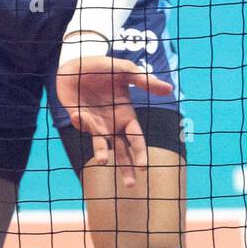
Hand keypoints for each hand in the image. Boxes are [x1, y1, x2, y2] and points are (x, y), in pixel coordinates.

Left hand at [56, 55, 173, 187]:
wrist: (76, 62)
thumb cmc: (103, 67)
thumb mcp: (125, 71)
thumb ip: (145, 81)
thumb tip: (169, 89)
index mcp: (126, 115)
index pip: (136, 139)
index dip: (140, 152)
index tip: (143, 166)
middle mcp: (112, 124)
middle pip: (122, 151)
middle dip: (126, 167)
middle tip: (130, 185)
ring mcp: (95, 123)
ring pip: (100, 145)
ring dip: (102, 153)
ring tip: (104, 161)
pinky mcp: (79, 118)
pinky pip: (81, 125)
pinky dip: (80, 122)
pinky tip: (78, 114)